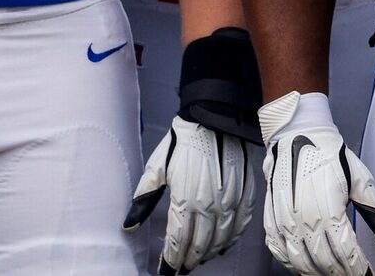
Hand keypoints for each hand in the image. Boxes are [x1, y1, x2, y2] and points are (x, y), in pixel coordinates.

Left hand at [125, 116, 253, 270]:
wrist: (215, 115)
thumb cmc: (183, 140)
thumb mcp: (156, 168)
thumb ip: (144, 200)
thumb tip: (129, 225)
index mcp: (185, 199)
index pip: (177, 241)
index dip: (170, 260)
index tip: (165, 269)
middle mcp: (210, 204)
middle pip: (199, 245)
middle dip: (188, 260)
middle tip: (180, 268)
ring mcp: (230, 199)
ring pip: (221, 239)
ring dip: (208, 253)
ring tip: (198, 259)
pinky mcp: (245, 192)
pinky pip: (240, 224)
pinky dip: (232, 239)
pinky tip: (224, 244)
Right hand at [260, 91, 374, 275]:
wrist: (297, 135)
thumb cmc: (329, 154)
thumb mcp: (360, 178)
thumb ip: (374, 210)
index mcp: (329, 207)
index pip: (346, 251)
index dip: (358, 268)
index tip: (366, 273)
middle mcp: (304, 217)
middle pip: (324, 261)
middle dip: (340, 272)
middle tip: (351, 273)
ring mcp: (285, 220)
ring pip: (300, 261)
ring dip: (317, 272)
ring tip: (331, 273)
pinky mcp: (271, 218)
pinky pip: (278, 251)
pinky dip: (291, 263)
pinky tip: (303, 265)